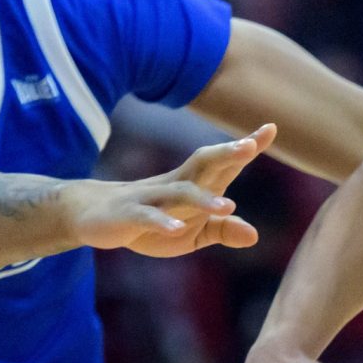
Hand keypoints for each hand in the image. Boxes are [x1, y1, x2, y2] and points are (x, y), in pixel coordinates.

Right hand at [69, 125, 275, 255]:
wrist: (91, 215)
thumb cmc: (148, 222)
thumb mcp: (192, 233)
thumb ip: (222, 231)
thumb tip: (254, 234)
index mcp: (193, 185)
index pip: (224, 163)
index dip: (246, 147)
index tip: (271, 127)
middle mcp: (175, 184)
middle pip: (203, 164)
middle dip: (226, 154)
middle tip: (249, 146)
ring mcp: (151, 197)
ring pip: (179, 192)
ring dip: (203, 199)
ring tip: (229, 206)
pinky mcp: (129, 215)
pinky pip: (148, 216)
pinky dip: (162, 222)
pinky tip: (177, 229)